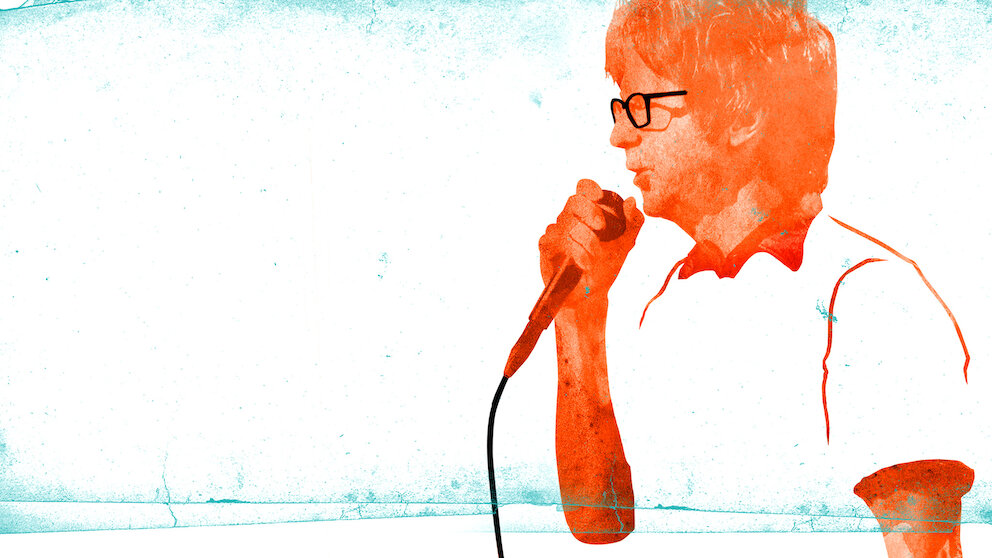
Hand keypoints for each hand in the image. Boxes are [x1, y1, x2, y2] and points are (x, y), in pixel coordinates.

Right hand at [539, 179, 643, 310]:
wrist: (592, 294)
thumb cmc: (606, 267)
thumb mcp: (626, 245)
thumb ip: (633, 223)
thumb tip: (632, 201)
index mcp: (587, 213)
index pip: (583, 188)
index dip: (589, 188)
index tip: (599, 196)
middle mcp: (569, 219)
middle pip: (574, 201)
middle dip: (589, 211)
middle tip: (601, 226)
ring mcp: (556, 232)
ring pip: (565, 223)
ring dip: (584, 239)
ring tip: (595, 255)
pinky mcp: (546, 248)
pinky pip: (553, 239)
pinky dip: (572, 251)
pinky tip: (584, 263)